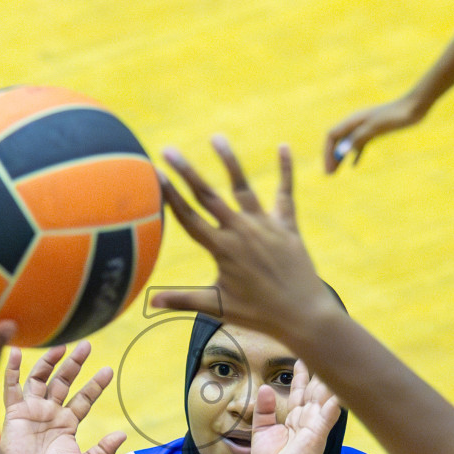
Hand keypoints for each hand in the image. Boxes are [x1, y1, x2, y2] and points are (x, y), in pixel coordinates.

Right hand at [0, 341, 125, 453]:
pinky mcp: (15, 412)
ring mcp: (32, 410)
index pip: (83, 398)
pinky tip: (16, 352)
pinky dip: (12, 370)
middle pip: (63, 381)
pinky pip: (11, 387)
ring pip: (40, 379)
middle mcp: (50, 413)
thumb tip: (122, 435)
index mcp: (67, 424)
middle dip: (75, 364)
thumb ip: (103, 451)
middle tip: (86, 346)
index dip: (95, 384)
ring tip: (61, 347)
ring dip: (49, 361)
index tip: (108, 370)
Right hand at [154, 136, 341, 341]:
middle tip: (168, 150)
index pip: (189, 218)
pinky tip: (283, 146)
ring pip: (242, 188)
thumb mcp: (217, 307)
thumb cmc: (258, 315)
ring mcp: (265, 226)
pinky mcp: (287, 226)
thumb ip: (182, 300)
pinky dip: (285, 170)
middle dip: (186, 172)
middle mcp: (241, 231)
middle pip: (208, 196)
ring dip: (228, 161)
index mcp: (222, 249)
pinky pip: (285, 193)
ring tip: (216, 138)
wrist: (303, 315)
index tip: (155, 175)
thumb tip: (149, 304)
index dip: (170, 196)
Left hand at [251, 360, 341, 453]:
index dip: (300, 375)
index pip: (299, 391)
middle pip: (314, 389)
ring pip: (324, 395)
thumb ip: (263, 409)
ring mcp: (315, 424)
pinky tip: (342, 384)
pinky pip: (330, 411)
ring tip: (333, 358)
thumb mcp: (261, 431)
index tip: (301, 357)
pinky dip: (337, 398)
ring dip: (329, 378)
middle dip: (318, 370)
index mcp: (294, 419)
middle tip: (320, 349)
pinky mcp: (319, 431)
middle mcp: (307, 418)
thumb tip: (264, 387)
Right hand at [324, 95, 424, 171]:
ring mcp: (365, 127)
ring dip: (341, 158)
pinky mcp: (375, 131)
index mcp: (353, 120)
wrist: (414, 107)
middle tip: (329, 175)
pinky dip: (355, 155)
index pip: (332, 136)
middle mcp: (356, 123)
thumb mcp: (376, 127)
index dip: (328, 152)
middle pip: (338, 141)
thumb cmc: (396, 115)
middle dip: (332, 157)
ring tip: (336, 172)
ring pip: (347, 144)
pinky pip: (360, 144)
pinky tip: (354, 165)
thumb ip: (358, 137)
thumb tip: (341, 151)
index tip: (329, 168)